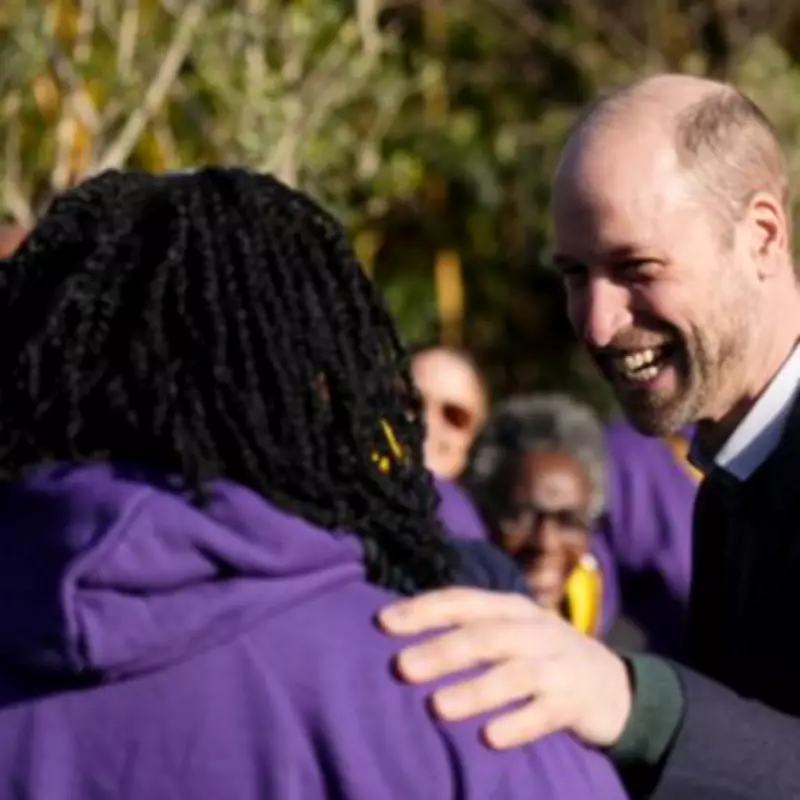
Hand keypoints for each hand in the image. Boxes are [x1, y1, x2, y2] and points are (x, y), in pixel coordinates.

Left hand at [378, 587, 631, 748]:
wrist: (614, 686)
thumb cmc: (541, 656)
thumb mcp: (513, 630)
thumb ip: (471, 628)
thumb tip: (403, 631)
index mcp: (513, 608)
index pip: (464, 601)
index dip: (425, 609)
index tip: (384, 622)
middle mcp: (535, 630)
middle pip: (486, 636)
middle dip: (442, 650)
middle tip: (402, 667)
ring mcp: (558, 665)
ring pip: (514, 674)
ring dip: (475, 690)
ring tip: (437, 707)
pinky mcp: (575, 703)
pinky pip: (545, 714)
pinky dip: (518, 725)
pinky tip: (490, 739)